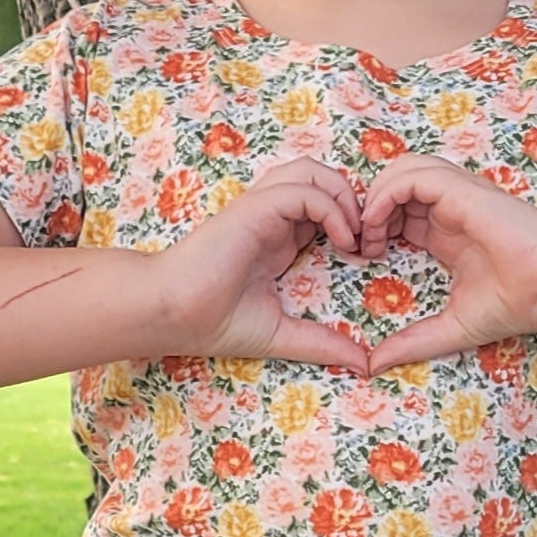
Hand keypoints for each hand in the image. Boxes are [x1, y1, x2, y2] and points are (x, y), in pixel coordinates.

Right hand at [153, 158, 371, 368]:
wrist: (171, 313)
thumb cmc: (213, 322)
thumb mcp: (282, 334)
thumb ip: (322, 343)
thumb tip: (364, 365)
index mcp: (278, 238)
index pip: (323, 205)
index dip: (350, 220)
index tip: (365, 257)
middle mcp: (272, 217)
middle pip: (321, 177)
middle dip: (353, 200)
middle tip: (366, 240)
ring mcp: (262, 209)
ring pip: (312, 172)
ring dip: (343, 196)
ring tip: (354, 236)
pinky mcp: (253, 209)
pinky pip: (302, 191)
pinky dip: (330, 208)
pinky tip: (340, 240)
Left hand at [355, 156, 536, 368]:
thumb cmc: (518, 303)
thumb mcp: (452, 327)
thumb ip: (413, 342)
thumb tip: (374, 366)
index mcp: (447, 230)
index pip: (398, 210)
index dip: (374, 225)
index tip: (362, 256)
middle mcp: (450, 207)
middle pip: (395, 183)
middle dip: (369, 207)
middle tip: (358, 244)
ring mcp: (458, 194)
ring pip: (402, 170)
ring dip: (375, 197)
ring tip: (368, 233)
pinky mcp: (463, 190)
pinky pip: (414, 176)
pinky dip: (387, 193)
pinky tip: (378, 224)